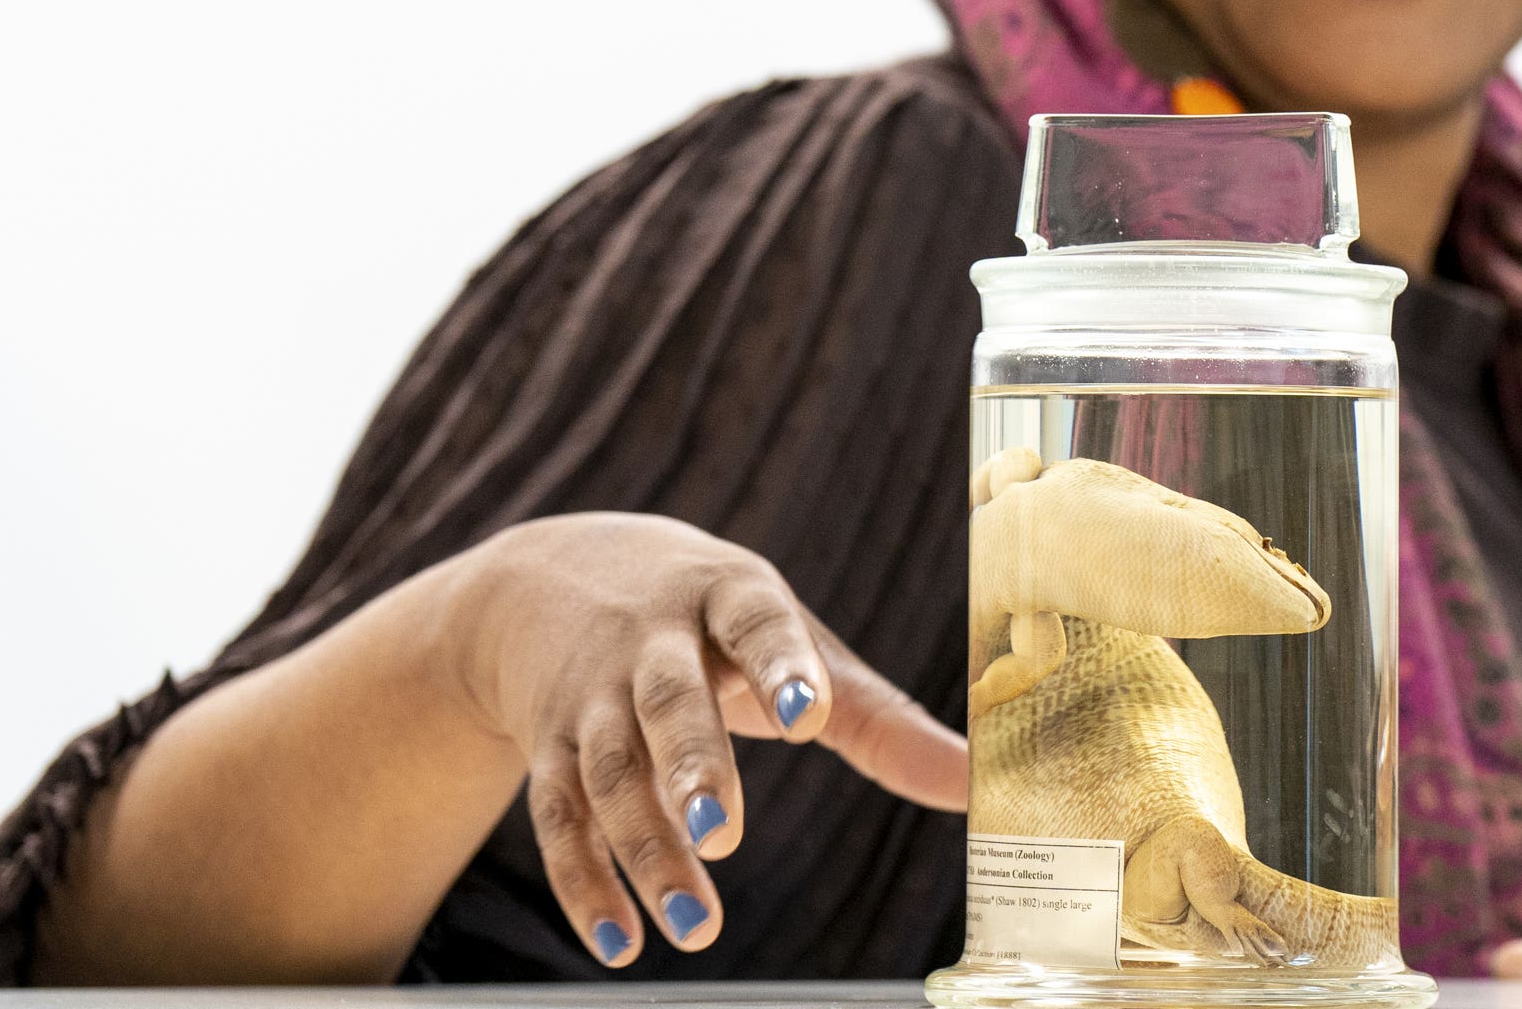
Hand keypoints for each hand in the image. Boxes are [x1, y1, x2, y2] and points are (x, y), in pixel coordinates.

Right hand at [451, 512, 968, 965]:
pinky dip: (584, 883)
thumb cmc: (713, 623)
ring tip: (695, 923)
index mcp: (726, 596)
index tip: (808, 717)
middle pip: (666, 702)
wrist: (550, 580)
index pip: (754, 624)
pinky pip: (556, 818)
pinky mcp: (545, 746)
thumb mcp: (793, 643)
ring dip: (646, 849)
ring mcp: (588, 694)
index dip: (781, 666)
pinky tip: (621, 942)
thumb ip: (879, 717)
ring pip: (609, 772)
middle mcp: (649, 640)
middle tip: (727, 834)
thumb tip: (977, 784)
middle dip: (694, 766)